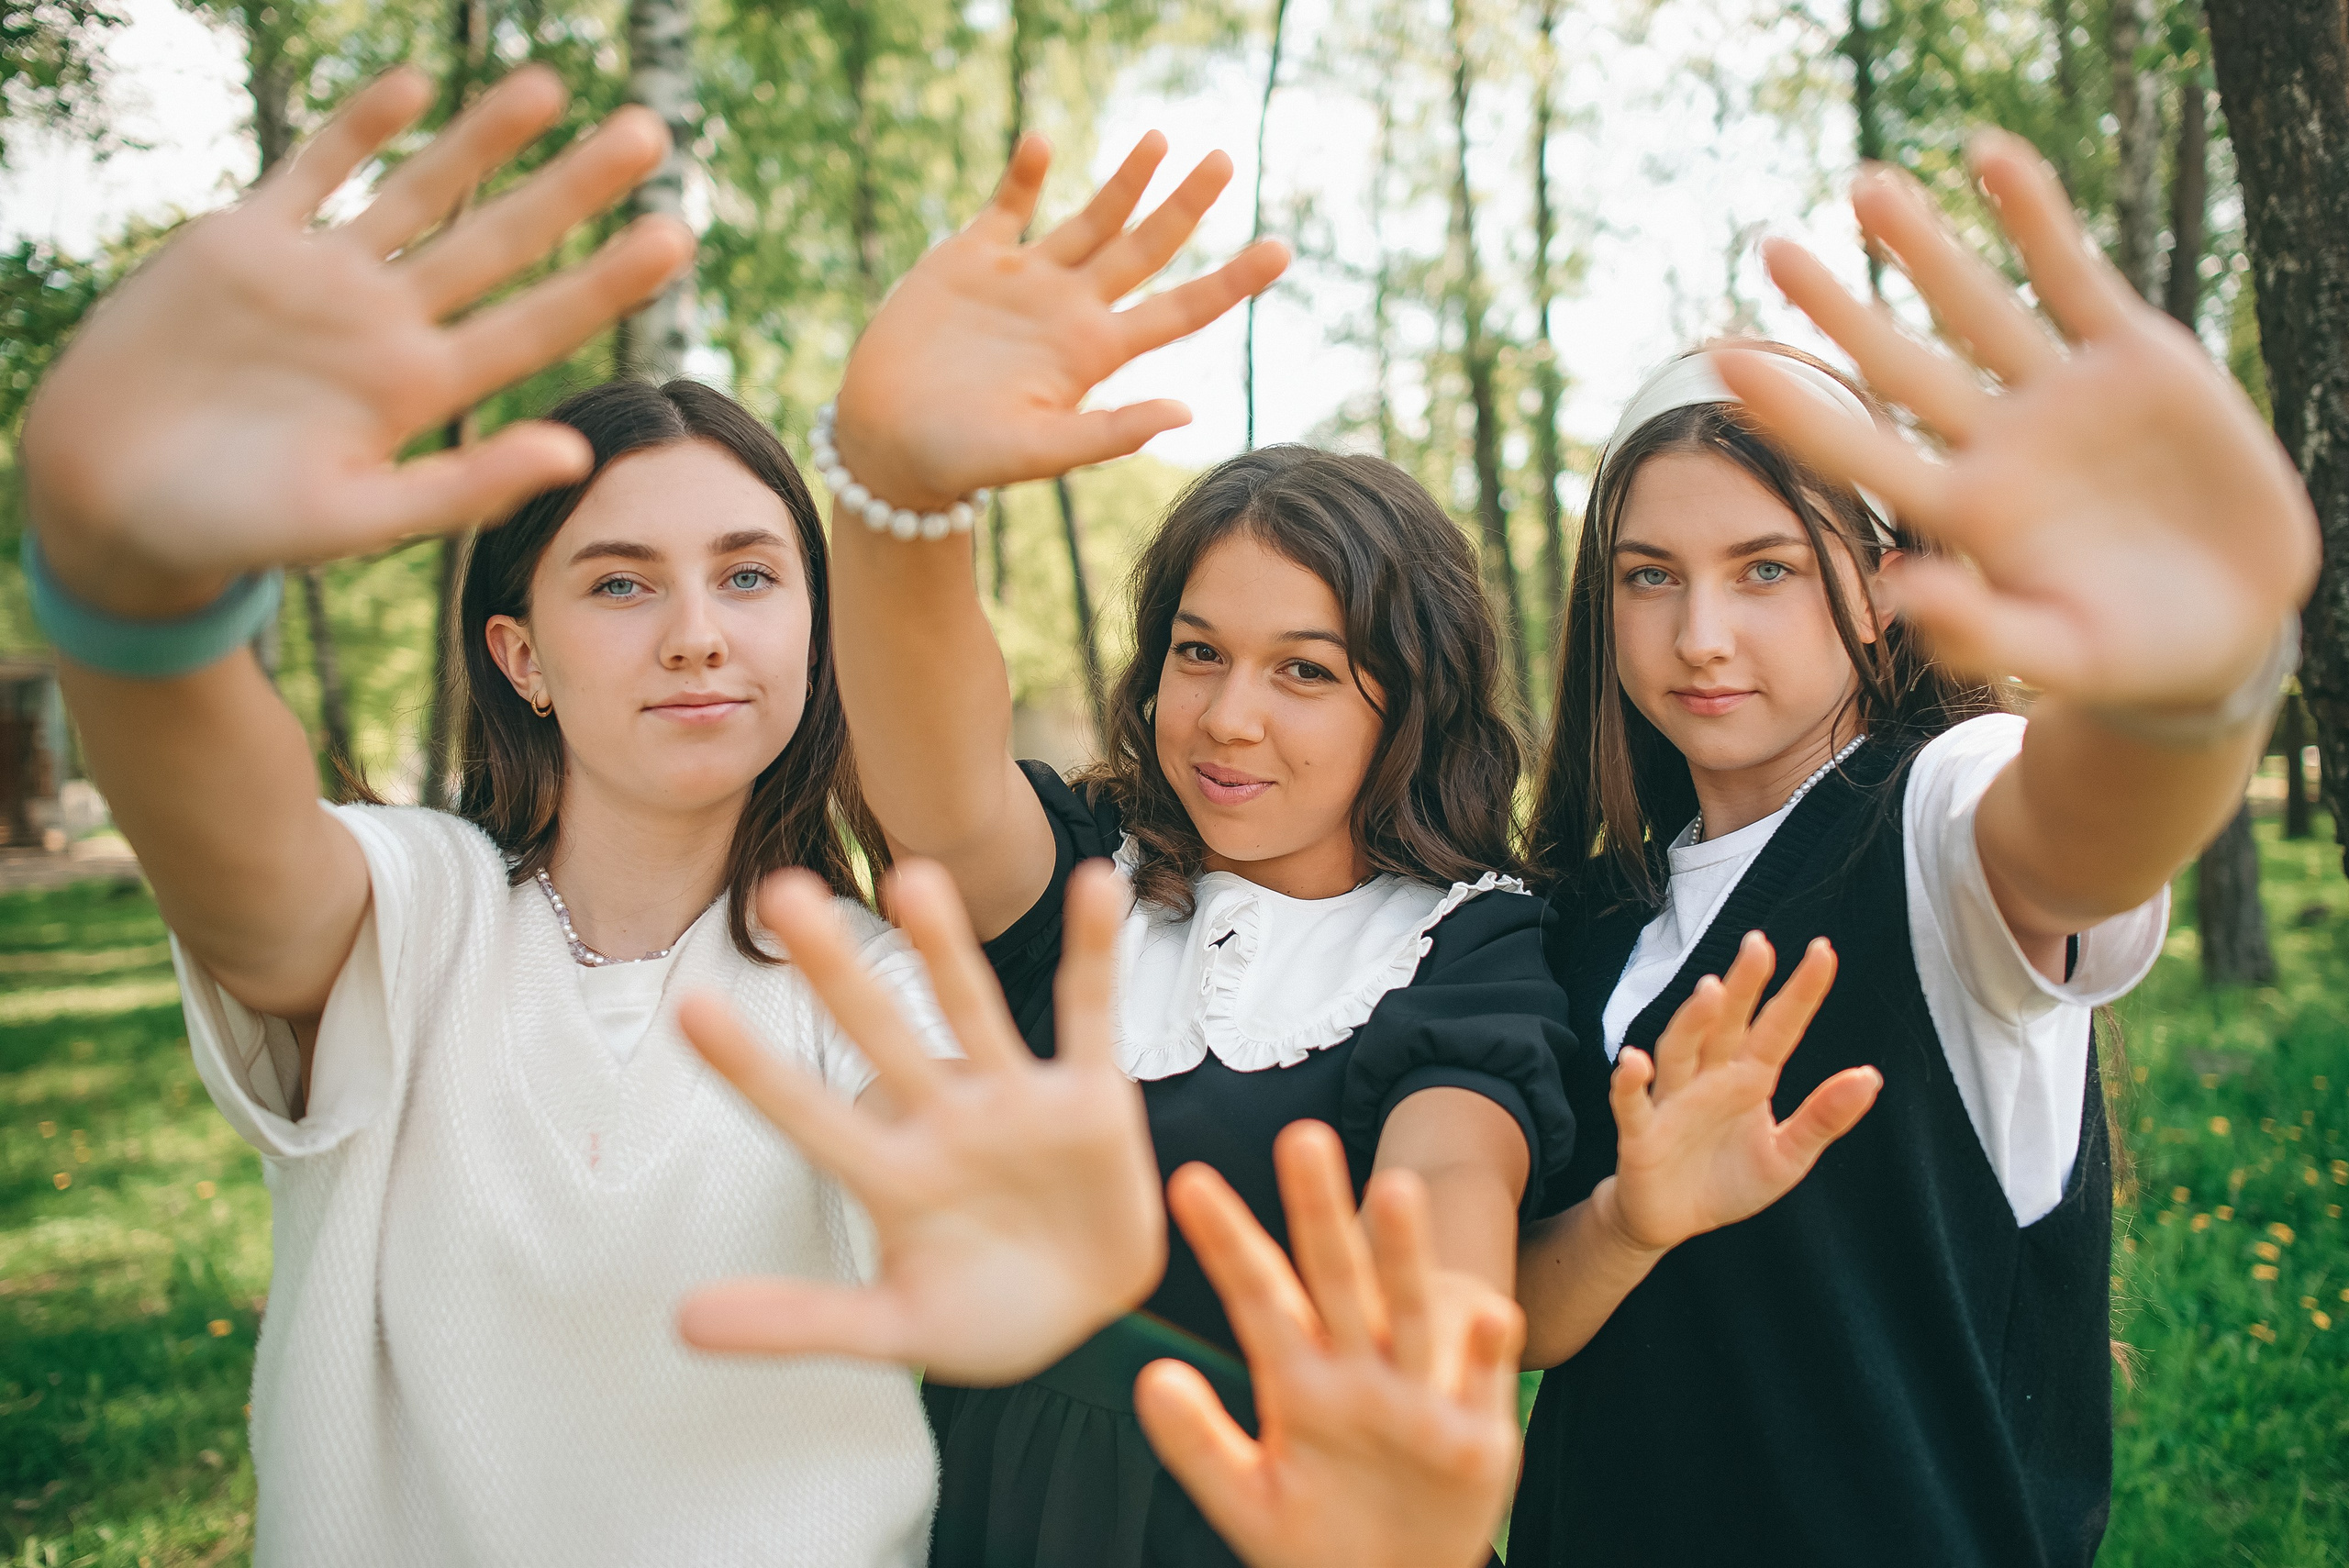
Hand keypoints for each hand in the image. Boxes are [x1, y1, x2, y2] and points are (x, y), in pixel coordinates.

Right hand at [21, 66, 692, 615]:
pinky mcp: (242, 243)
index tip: (677, 235)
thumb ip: (462, 488)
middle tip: (651, 134)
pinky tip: (414, 86)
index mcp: (420, 391)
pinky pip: (310, 171)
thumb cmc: (236, 529)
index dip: (606, 279)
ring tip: (552, 87)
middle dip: (572, 189)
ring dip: (482, 139)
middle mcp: (385, 324)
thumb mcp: (352, 519)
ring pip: (419, 192)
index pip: (537, 324)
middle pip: (499, 242)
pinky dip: (357, 128)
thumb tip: (575, 455)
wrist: (110, 498)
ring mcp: (319, 278)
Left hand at [674, 859, 1162, 1385]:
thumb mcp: (894, 1328)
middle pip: (880, 1034)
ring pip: (971, 1010)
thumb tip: (681, 1324)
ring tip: (912, 879)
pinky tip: (1094, 887)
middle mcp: (944, 1119)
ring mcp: (1014, 1100)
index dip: (754, 1069)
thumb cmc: (985, 1315)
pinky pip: (1089, 1013)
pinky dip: (1094, 952)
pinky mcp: (1089, 1097)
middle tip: (783, 895)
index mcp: (890, 1174)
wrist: (1090, 1315)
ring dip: (944, 949)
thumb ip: (799, 1321)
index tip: (689, 1010)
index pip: (807, 1114)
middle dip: (836, 972)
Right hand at [830, 133, 1289, 510]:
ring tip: (1160, 139)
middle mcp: (1068, 310)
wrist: (884, 442)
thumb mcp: (1039, 452)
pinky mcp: (968, 261)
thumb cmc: (963, 459)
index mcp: (1094, 352)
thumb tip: (1187, 412)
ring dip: (1124, 181)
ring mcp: (1021, 281)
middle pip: (1143, 248)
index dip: (1230, 281)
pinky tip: (1044, 140)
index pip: (1179, 310)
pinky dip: (1023, 174)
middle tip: (1225, 160)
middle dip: (1184, 205)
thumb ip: (1110, 432)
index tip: (1281, 250)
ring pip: (1088, 218)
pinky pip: (1006, 206)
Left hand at [1134, 1122, 1522, 1567]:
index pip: (1258, 1293)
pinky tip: (1490, 1314)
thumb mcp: (1246, 1498)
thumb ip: (1198, 1443)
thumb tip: (1151, 1379)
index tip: (1188, 1182)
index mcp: (1299, 1380)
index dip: (1226, 1238)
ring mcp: (1419, 1400)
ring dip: (1405, 1256)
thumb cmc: (1316, 1540)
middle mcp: (1359, 1372)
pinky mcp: (1476, 1440)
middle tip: (1302, 1136)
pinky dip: (1488, 1351)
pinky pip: (1484, 1385)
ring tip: (1396, 1190)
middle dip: (1319, 1210)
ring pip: (1410, 1313)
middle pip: (1337, 1278)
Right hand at [1597, 932, 1879, 1253]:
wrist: (1671, 1220)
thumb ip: (1823, 1118)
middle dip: (1742, 984)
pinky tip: (1634, 1061)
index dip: (1800, 991)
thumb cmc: (1727, 1180)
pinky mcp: (1641, 1133)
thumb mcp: (1787, 1157)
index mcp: (1749, 1078)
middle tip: (1759, 945)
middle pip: (1726, 1023)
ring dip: (1693, 1021)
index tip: (1822, 951)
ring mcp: (1673, 1100)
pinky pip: (1633, 1102)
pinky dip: (1629, 1082)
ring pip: (1680, 1050)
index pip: (1778, 1026)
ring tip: (1710, 991)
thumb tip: (1871, 1076)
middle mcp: (1710, 1078)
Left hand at [1718, 131, 2317, 712]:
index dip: (1796, 409)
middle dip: (1840, 309)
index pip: (1860, 449)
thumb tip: (1896, 587)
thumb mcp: (2057, 656)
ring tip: (1865, 187)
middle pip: (1899, 365)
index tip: (1726, 361)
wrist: (2230, 627)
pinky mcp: (2135, 357)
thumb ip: (1979, 629)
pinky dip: (2035, 215)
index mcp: (1964, 512)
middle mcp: (1998, 442)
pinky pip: (2074, 275)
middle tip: (1771, 249)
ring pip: (1977, 306)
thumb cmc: (2129, 656)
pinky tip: (1989, 157)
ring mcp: (2061, 395)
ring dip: (1923, 246)